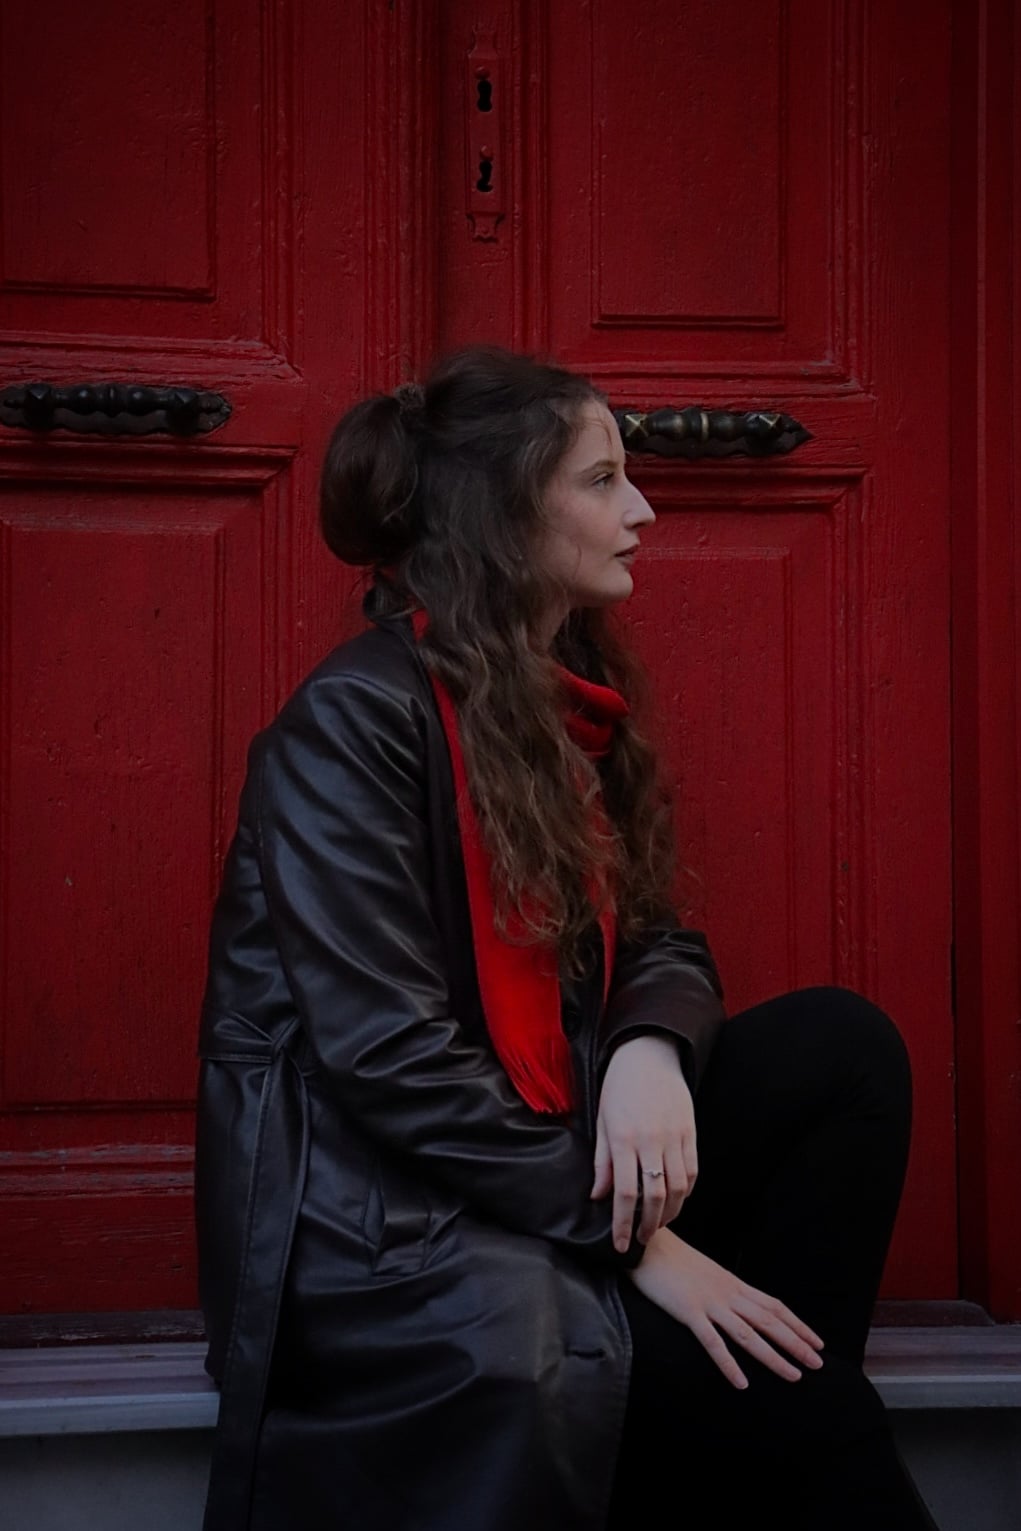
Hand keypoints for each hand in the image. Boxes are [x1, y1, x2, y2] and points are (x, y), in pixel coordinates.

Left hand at [590, 1034, 696, 1251]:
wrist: (648, 1055)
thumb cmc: (618, 1088)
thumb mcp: (602, 1122)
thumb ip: (602, 1161)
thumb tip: (598, 1196)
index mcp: (623, 1139)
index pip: (624, 1192)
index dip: (622, 1223)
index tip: (620, 1244)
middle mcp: (650, 1141)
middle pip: (654, 1196)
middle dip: (648, 1225)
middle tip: (641, 1239)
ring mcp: (674, 1137)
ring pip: (678, 1188)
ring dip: (669, 1213)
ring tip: (658, 1223)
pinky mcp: (691, 1132)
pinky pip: (692, 1171)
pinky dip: (686, 1192)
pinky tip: (675, 1200)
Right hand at [628, 1227, 824, 1388]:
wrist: (646, 1243)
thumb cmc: (671, 1258)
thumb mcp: (705, 1272)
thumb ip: (721, 1288)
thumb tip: (737, 1304)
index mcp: (732, 1283)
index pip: (773, 1305)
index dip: (797, 1324)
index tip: (817, 1342)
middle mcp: (727, 1293)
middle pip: (769, 1321)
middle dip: (796, 1343)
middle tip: (818, 1363)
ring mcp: (709, 1303)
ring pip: (749, 1334)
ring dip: (773, 1356)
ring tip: (795, 1375)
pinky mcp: (688, 1312)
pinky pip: (712, 1342)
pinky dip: (728, 1363)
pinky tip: (741, 1383)